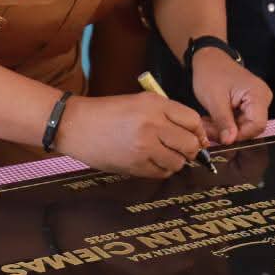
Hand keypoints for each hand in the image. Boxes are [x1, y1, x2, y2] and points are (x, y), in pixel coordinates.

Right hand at [54, 92, 205, 177]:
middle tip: (183, 151)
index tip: (196, 137)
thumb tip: (194, 134)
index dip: (198, 132)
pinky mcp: (135, 165)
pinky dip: (161, 170)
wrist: (77, 124)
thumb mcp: (139, 102)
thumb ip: (166, 114)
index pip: (193, 120)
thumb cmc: (108, 112)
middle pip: (190, 144)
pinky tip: (150, 162)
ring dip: (175, 162)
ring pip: (178, 162)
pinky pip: (161, 173)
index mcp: (155, 104)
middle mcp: (153, 124)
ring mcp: (144, 146)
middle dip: (191, 150)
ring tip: (163, 156)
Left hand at [189, 49, 270, 143]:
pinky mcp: (248, 104)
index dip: (240, 135)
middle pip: (251, 127)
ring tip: (207, 124)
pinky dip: (225, 123)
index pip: (257, 125)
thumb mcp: (214, 99)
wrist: (209, 58)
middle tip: (208, 130)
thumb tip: (230, 142)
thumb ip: (224, 121)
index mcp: (258, 95)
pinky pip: (240, 120)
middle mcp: (263, 99)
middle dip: (229, 133)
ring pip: (244, 126)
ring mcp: (256, 102)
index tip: (221, 137)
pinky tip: (212, 120)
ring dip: (224, 129)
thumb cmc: (211, 73)